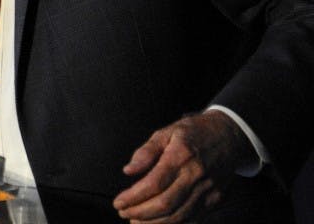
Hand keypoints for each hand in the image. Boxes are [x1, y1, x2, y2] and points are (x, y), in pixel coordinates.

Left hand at [113, 110, 254, 222]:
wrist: (229, 136)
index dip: (134, 197)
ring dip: (155, 223)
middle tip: (124, 213)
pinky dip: (174, 223)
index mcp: (181, 156)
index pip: (154, 184)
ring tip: (136, 222)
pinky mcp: (216, 200)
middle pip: (166, 203)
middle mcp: (196, 176)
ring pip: (179, 215)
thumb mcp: (166, 132)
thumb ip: (146, 152)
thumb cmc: (193, 132)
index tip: (118, 202)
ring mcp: (208, 190)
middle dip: (141, 213)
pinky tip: (158, 222)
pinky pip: (193, 218)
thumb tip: (128, 170)